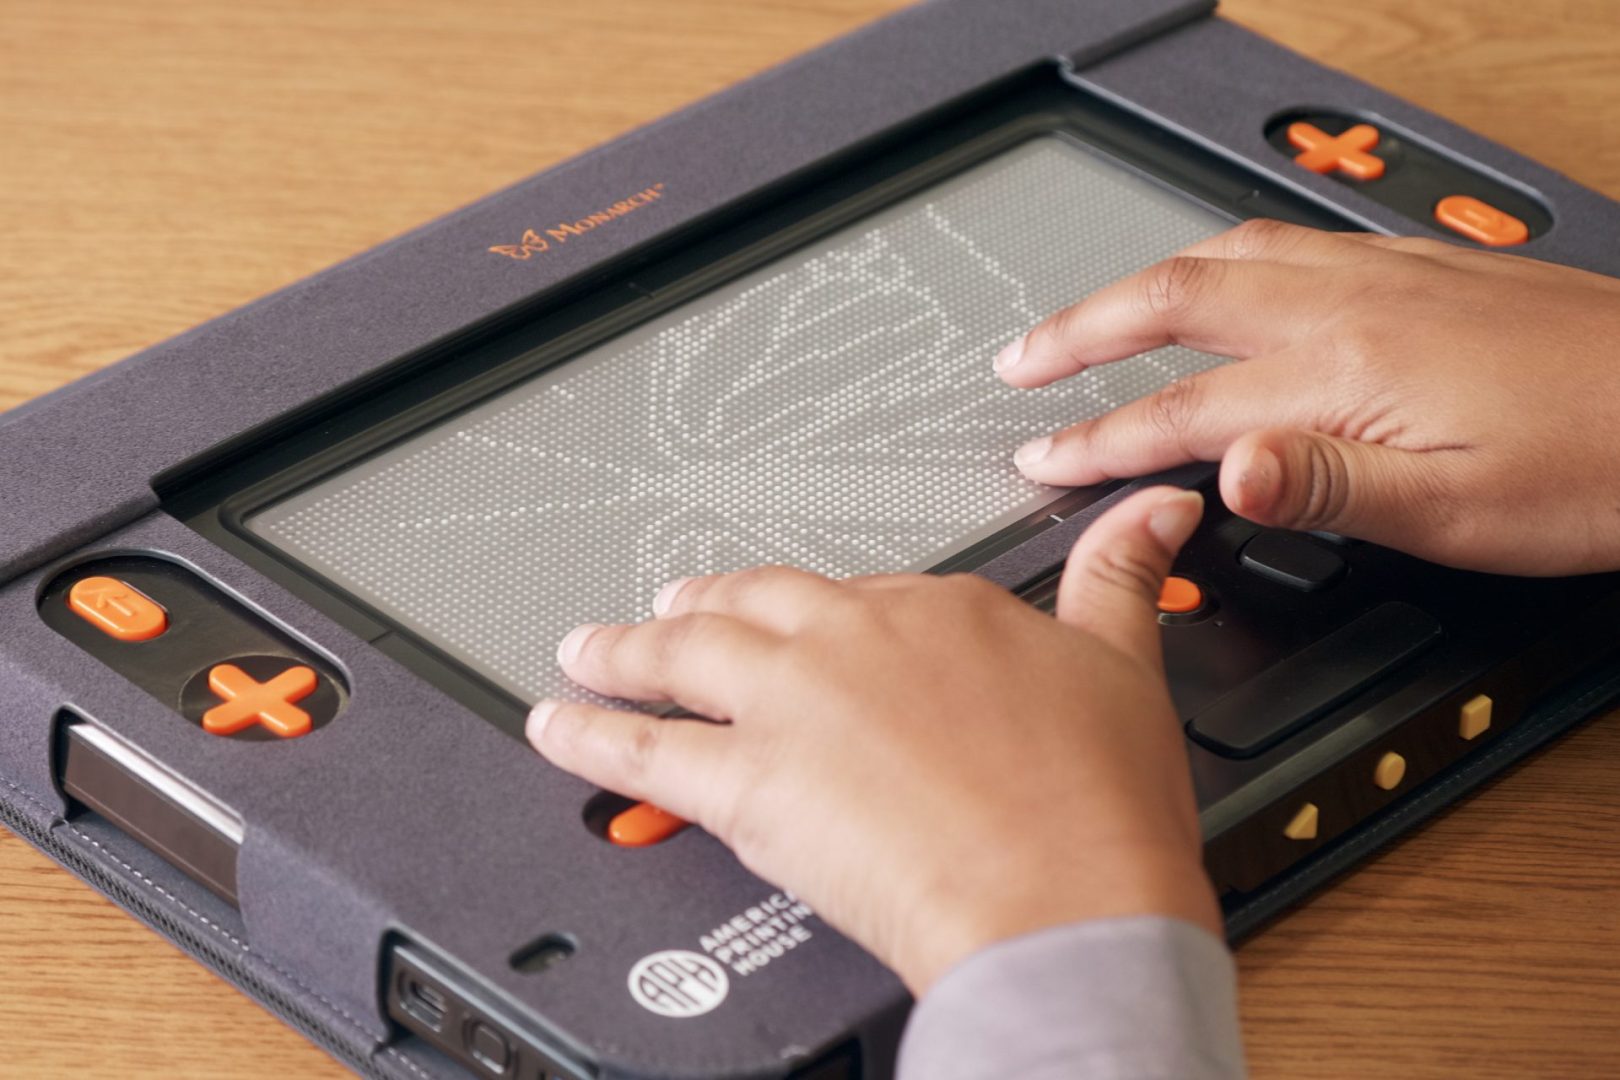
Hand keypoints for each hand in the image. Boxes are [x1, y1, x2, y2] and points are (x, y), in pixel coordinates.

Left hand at [527, 487, 1218, 994]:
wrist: (1063, 902)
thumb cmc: (1096, 806)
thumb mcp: (1123, 664)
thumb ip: (1120, 576)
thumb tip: (1151, 510)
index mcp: (934, 609)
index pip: (857, 594)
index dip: (821, 613)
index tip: (806, 618)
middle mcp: (849, 639)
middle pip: (749, 607)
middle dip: (703, 608)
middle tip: (672, 608)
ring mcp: (791, 705)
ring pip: (681, 659)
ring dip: (625, 650)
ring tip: (588, 648)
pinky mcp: (746, 783)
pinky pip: (643, 748)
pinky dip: (589, 733)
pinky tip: (556, 723)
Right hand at [997, 220, 1619, 575]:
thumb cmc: (1597, 466)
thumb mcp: (1456, 512)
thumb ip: (1323, 485)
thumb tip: (1218, 473)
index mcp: (1345, 371)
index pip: (1182, 409)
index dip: (1097, 439)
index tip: (1039, 458)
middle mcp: (1354, 303)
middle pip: (1177, 299)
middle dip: (1080, 329)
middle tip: (1019, 358)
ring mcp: (1387, 274)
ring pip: (1227, 254)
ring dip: (1139, 284)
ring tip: (1088, 314)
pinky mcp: (1423, 267)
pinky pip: (1285, 239)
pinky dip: (1217, 257)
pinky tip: (1221, 273)